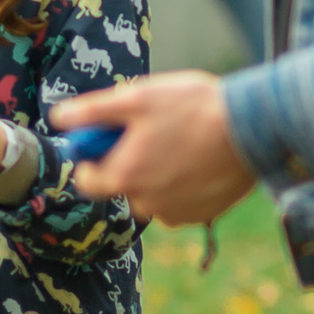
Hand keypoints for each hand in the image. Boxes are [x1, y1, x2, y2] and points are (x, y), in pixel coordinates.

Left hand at [51, 69, 256, 226]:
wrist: (255, 127)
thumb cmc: (194, 107)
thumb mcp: (137, 98)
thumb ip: (93, 111)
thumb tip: (58, 118)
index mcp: (125, 177)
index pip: (88, 182)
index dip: (92, 160)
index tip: (106, 140)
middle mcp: (147, 204)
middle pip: (124, 186)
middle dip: (132, 162)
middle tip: (155, 131)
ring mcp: (177, 213)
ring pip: (154, 194)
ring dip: (160, 173)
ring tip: (183, 141)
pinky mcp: (204, 215)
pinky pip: (181, 202)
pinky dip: (185, 184)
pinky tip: (201, 158)